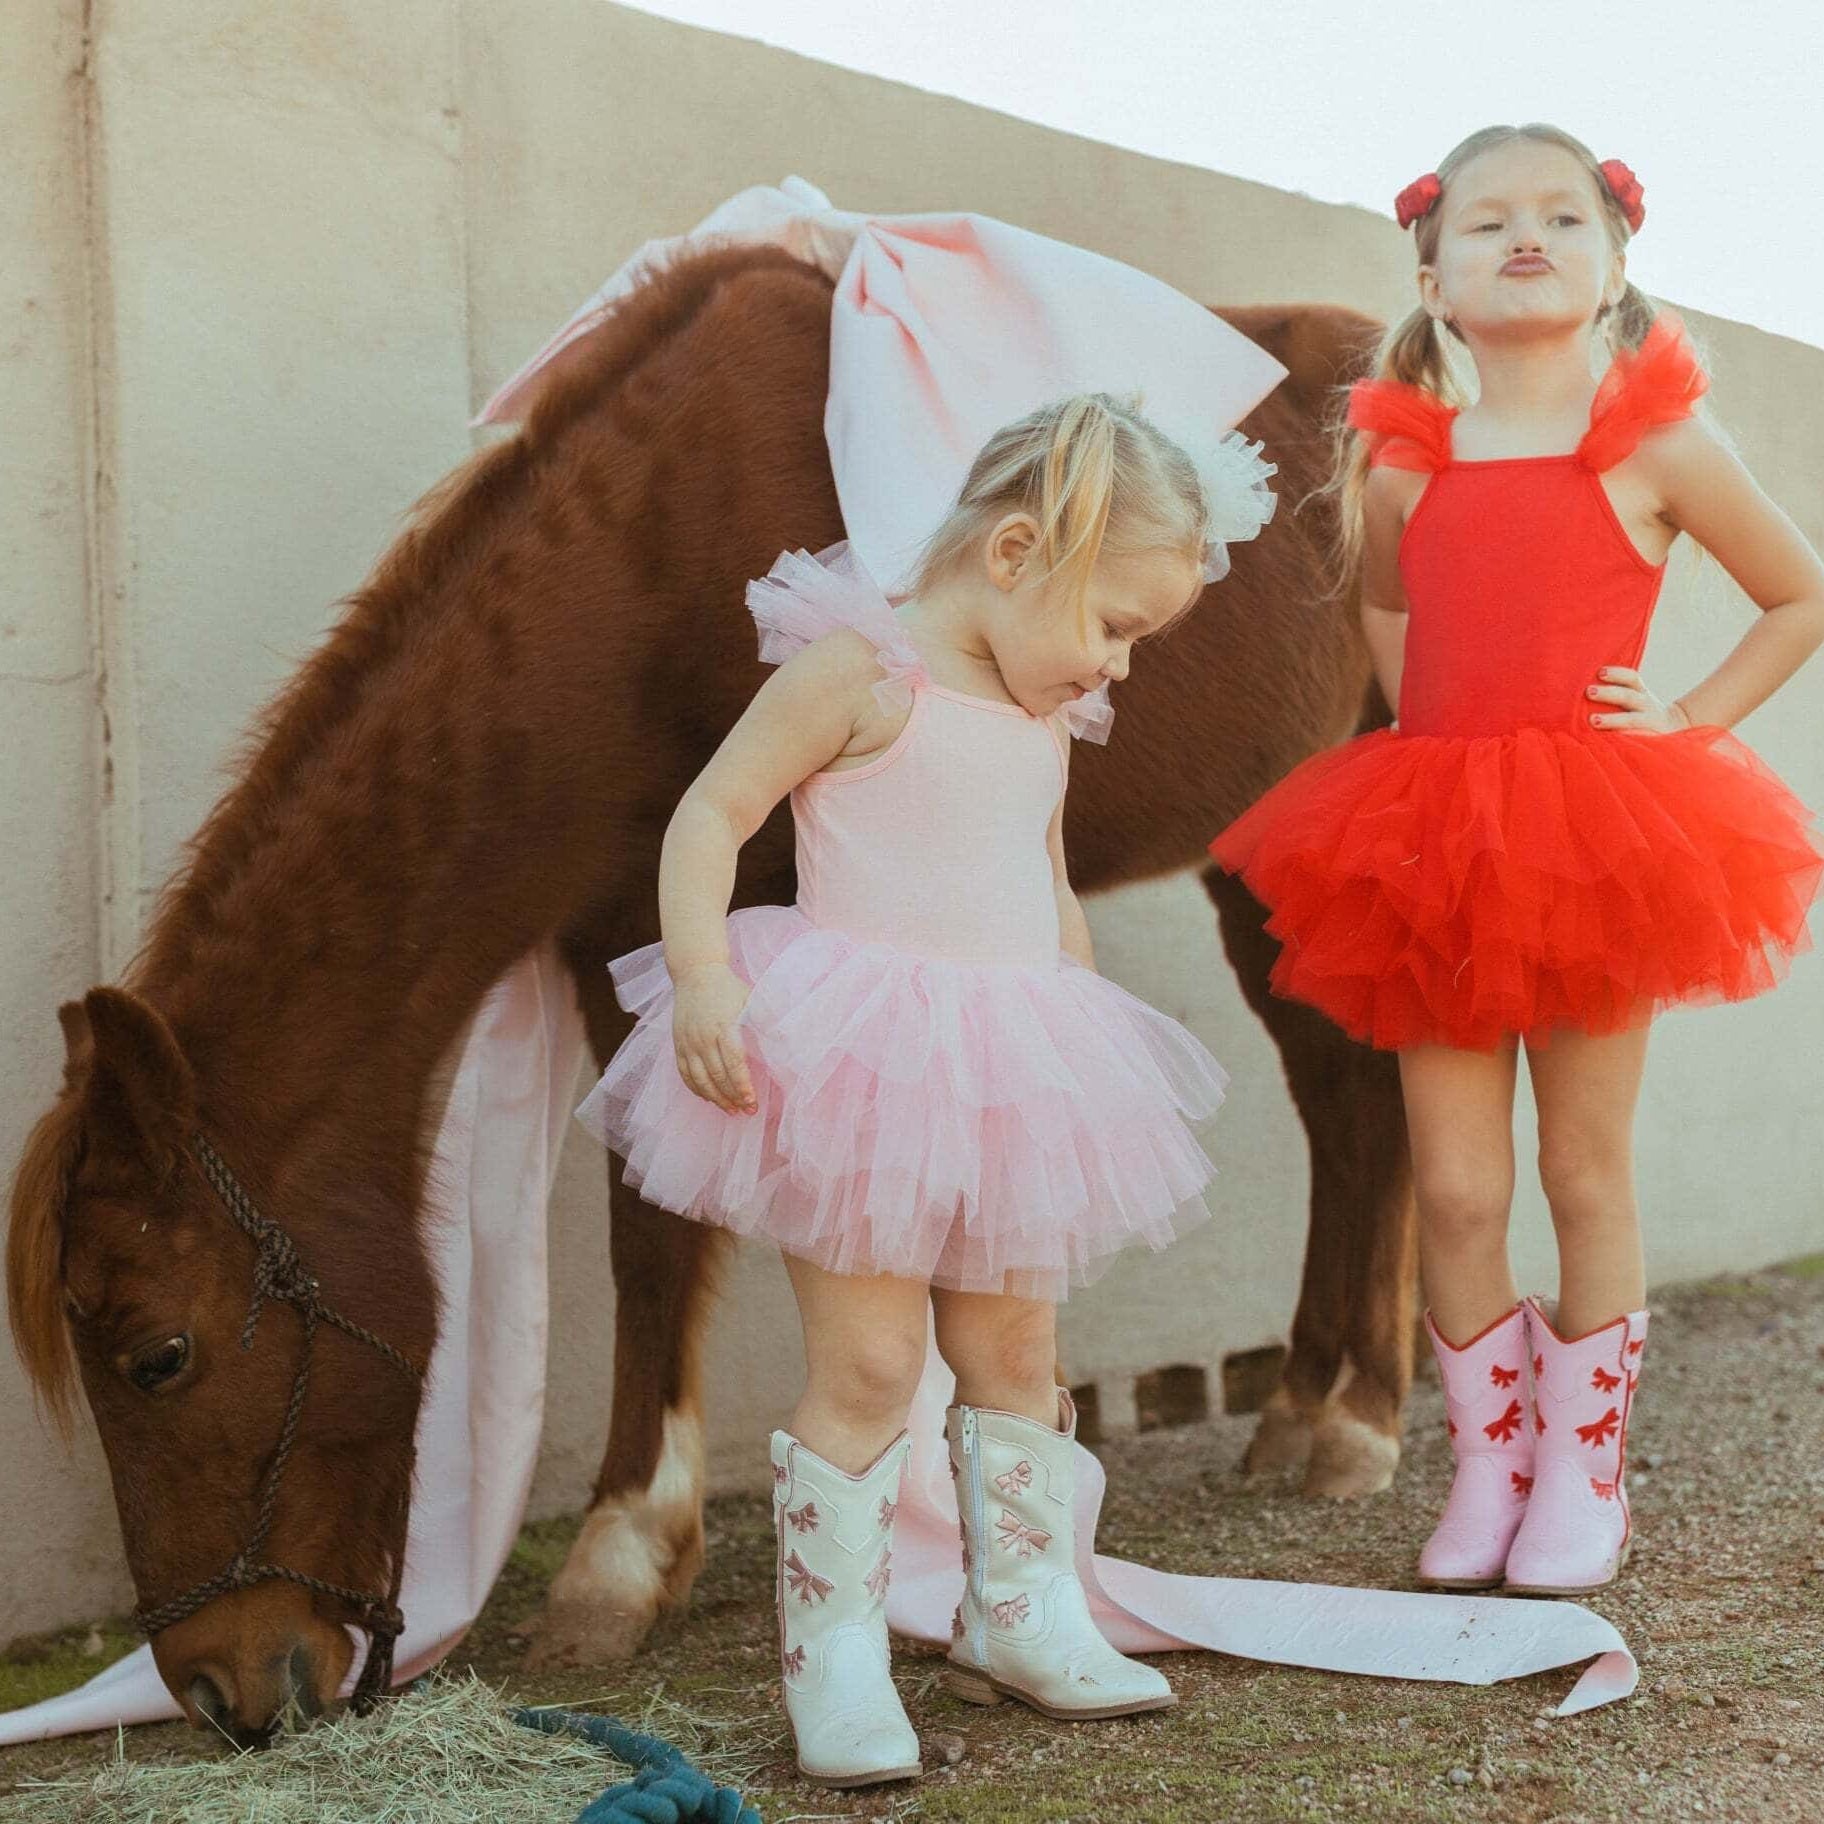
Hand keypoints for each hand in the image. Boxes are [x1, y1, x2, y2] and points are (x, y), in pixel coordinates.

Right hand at [670, 962, 756, 1113]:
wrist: (696, 973)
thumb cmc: (729, 988)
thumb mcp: (751, 999)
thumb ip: (764, 1021)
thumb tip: (785, 1043)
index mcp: (724, 1026)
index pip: (734, 1063)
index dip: (743, 1085)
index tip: (752, 1101)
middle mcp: (703, 1036)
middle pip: (717, 1076)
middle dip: (733, 1097)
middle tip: (747, 1111)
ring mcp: (688, 1041)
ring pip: (699, 1079)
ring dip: (715, 1098)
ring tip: (730, 1110)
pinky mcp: (678, 1043)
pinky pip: (684, 1073)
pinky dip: (696, 1089)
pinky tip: (708, 1098)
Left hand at [1586, 666, 1692, 734]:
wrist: (1672, 725)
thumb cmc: (1640, 711)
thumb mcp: (1634, 698)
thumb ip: (1617, 694)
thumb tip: (1586, 689)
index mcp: (1641, 692)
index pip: (1631, 678)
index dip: (1617, 674)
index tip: (1600, 673)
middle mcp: (1646, 705)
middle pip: (1628, 696)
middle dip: (1609, 694)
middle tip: (1589, 691)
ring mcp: (1649, 722)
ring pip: (1632, 720)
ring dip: (1612, 720)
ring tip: (1592, 721)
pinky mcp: (1650, 738)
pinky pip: (1637, 739)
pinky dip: (1623, 740)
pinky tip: (1607, 743)